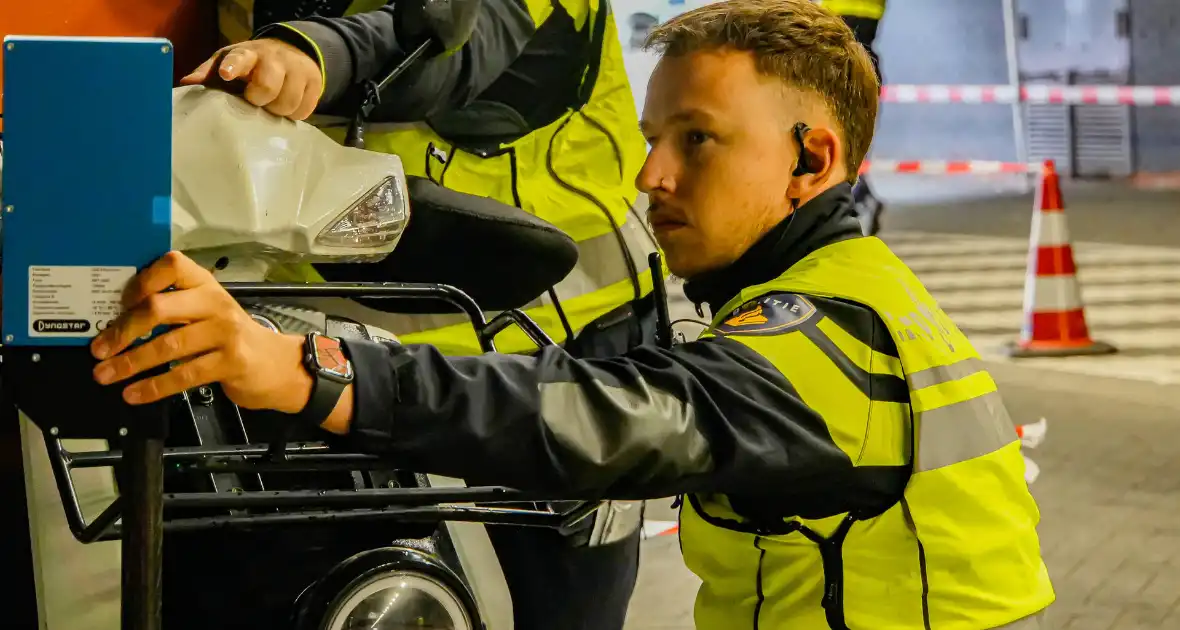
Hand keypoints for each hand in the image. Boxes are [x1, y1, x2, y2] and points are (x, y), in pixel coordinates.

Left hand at [90, 251, 312, 411]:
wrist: (277, 364)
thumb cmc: (231, 338)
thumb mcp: (207, 312)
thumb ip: (175, 309)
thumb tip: (119, 322)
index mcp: (205, 284)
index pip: (171, 265)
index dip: (140, 282)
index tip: (119, 304)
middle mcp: (215, 303)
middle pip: (159, 308)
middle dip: (123, 330)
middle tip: (99, 350)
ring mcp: (225, 332)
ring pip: (168, 346)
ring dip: (131, 363)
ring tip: (105, 376)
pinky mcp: (231, 362)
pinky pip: (184, 375)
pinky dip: (154, 387)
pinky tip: (134, 394)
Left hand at [180, 39, 322, 119]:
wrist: (292, 53)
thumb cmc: (251, 64)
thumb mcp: (228, 62)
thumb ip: (208, 72)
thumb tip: (187, 83)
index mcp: (248, 54)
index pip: (240, 58)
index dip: (233, 67)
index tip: (226, 75)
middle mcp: (275, 59)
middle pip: (267, 86)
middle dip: (260, 100)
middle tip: (256, 101)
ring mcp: (298, 70)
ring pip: (288, 103)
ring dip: (277, 111)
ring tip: (271, 106)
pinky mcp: (315, 84)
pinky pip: (304, 110)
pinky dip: (294, 114)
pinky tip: (287, 108)